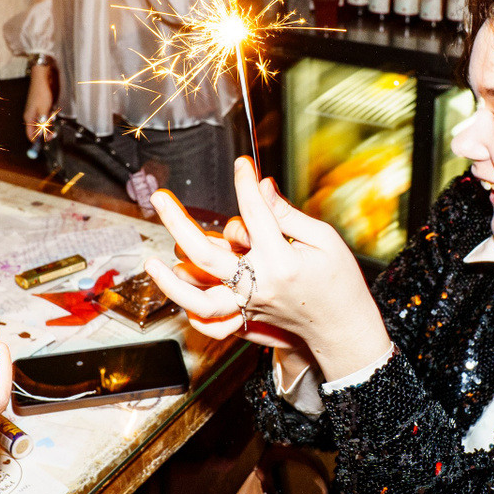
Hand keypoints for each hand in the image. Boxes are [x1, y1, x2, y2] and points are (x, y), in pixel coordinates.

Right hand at [25, 64, 55, 143]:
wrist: (43, 77)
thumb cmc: (41, 91)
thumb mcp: (44, 109)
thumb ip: (43, 123)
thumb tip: (43, 135)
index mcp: (29, 118)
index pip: (31, 135)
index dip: (39, 140)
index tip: (47, 141)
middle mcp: (31, 116)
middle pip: (37, 130)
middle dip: (46, 132)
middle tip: (54, 132)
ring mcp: (36, 111)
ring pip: (43, 123)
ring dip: (49, 123)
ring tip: (53, 117)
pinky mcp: (41, 106)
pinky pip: (46, 116)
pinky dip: (50, 116)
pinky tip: (53, 111)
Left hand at [144, 158, 389, 378]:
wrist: (343, 329)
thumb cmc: (339, 282)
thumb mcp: (324, 240)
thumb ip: (287, 216)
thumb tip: (260, 188)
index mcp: (282, 262)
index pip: (254, 214)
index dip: (245, 184)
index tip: (241, 164)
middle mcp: (259, 286)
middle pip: (206, 254)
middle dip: (177, 222)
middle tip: (160, 198)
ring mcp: (249, 305)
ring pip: (198, 298)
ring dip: (170, 281)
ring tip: (150, 261)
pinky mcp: (245, 318)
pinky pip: (209, 320)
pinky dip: (190, 308)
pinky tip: (180, 289)